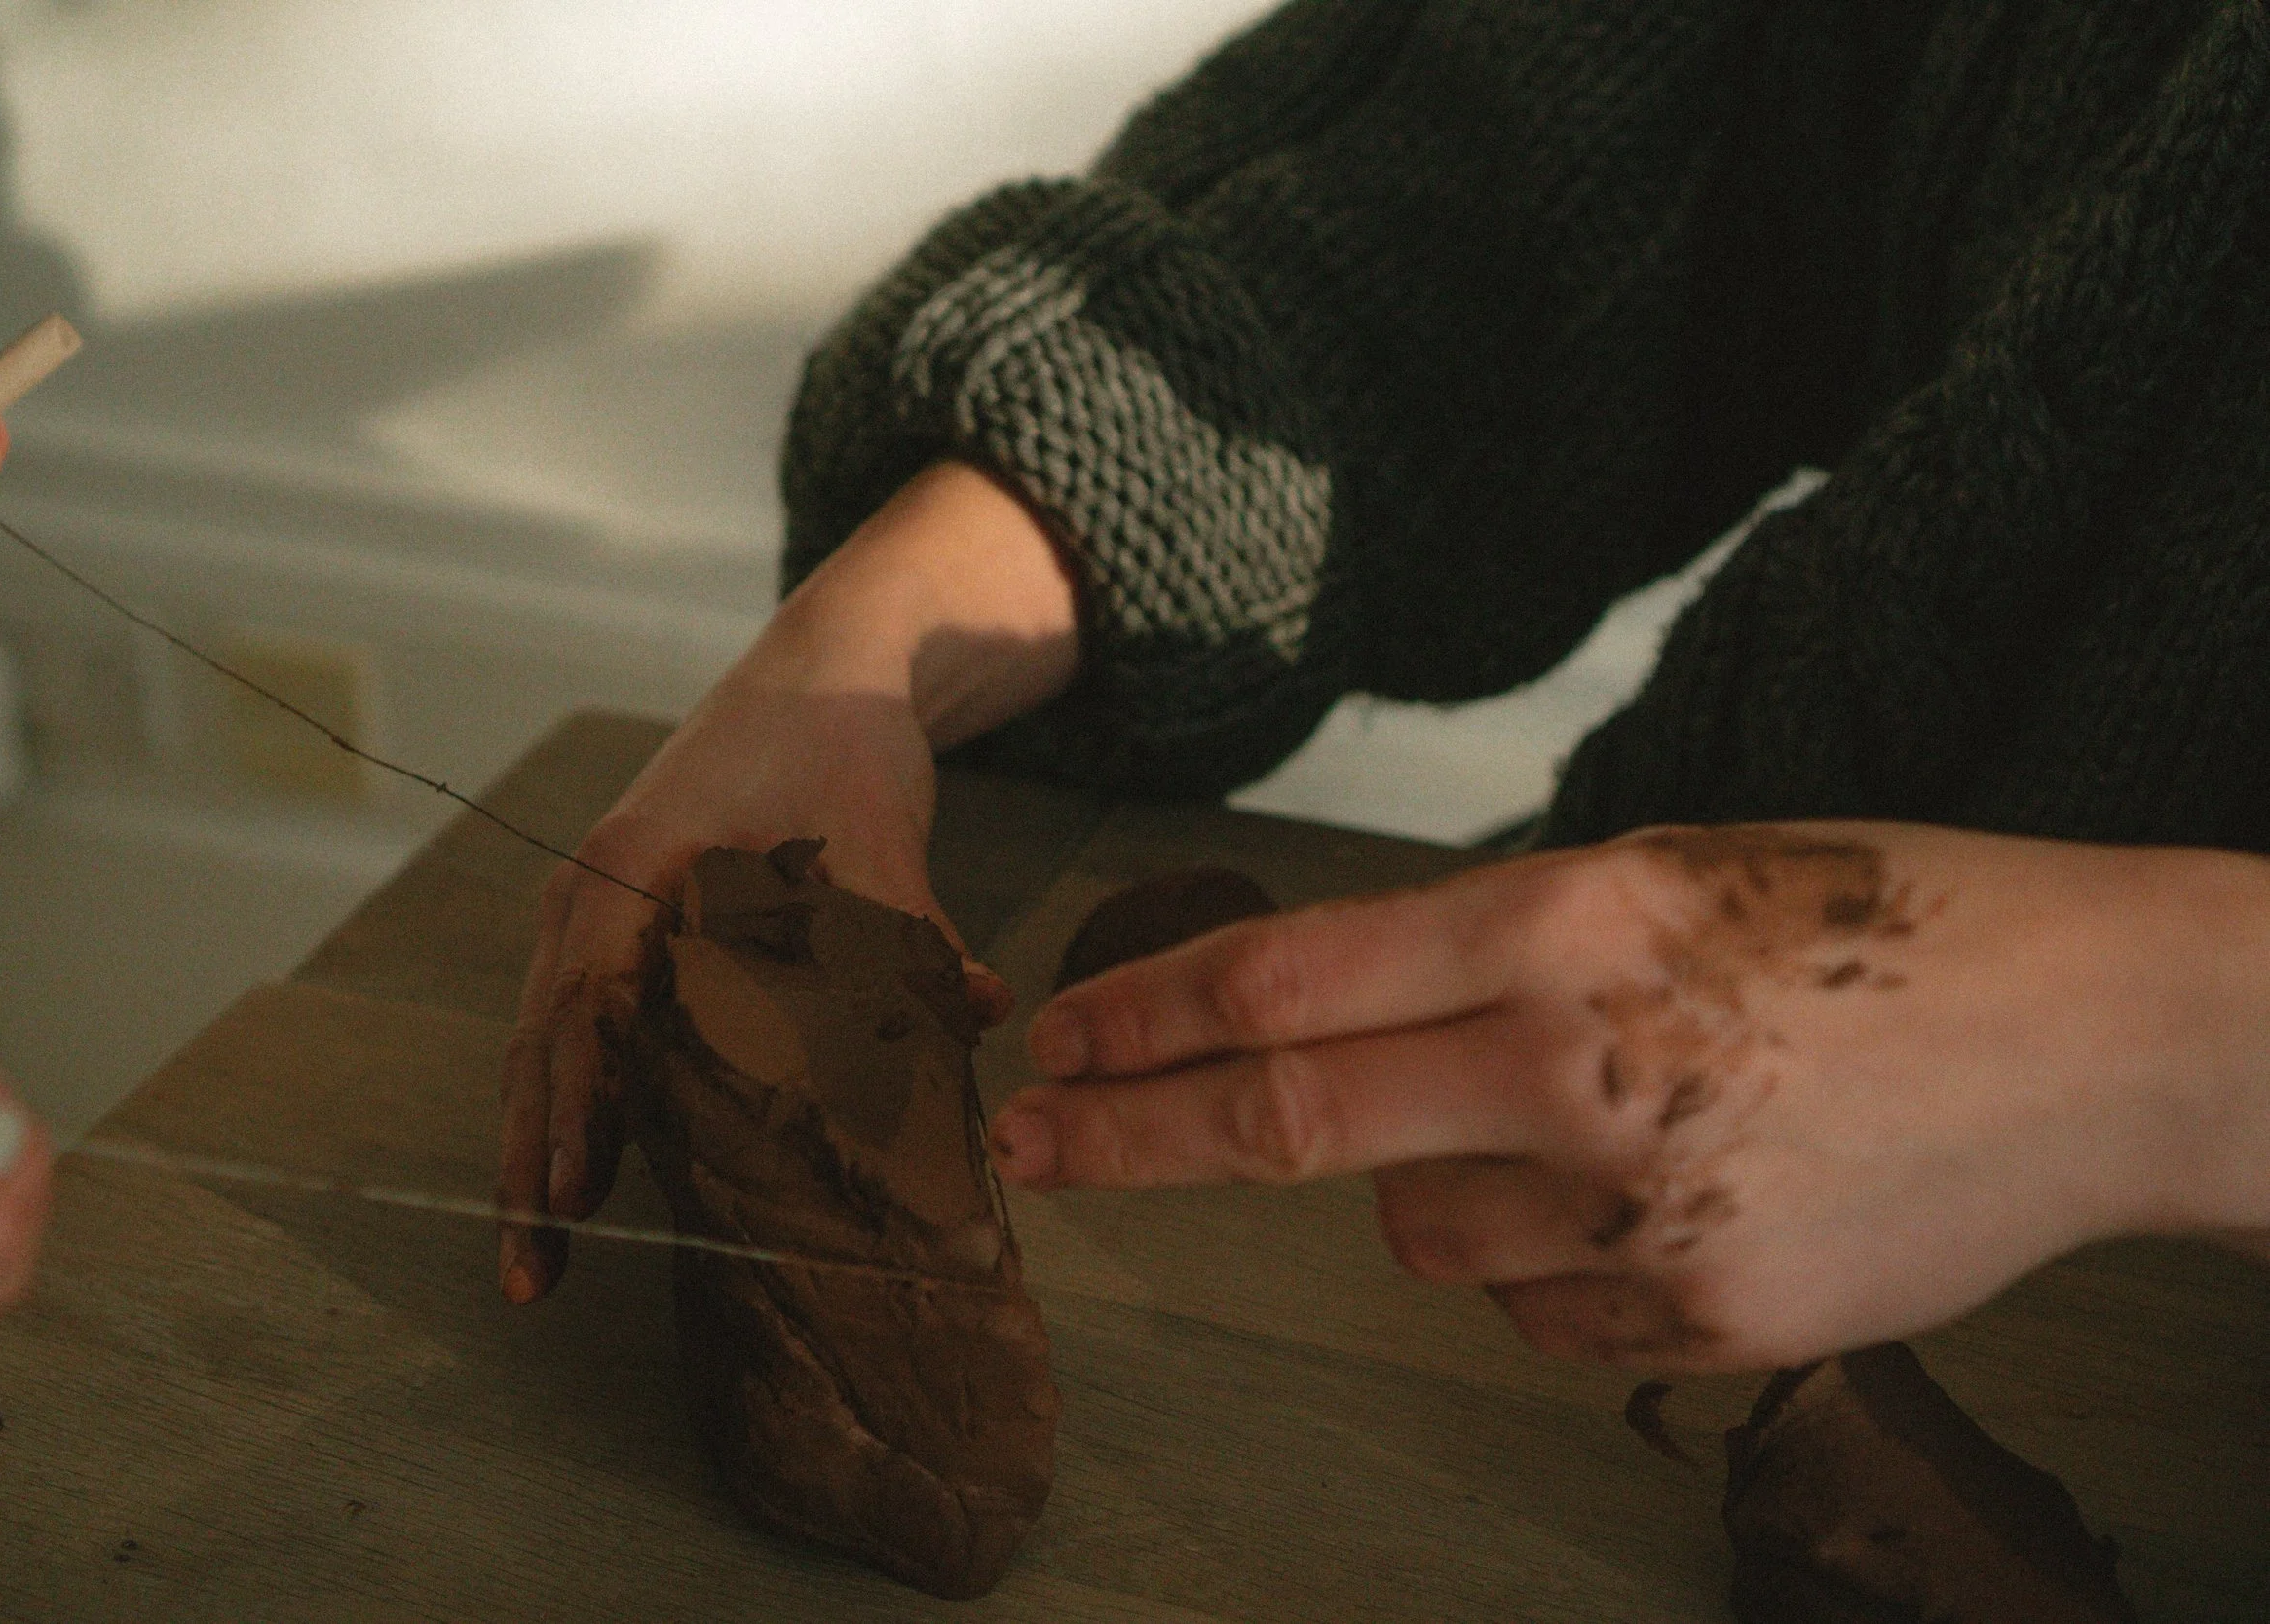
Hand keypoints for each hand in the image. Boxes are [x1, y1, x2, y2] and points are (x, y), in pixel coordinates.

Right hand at [497, 463, 1079, 1302]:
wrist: (823, 668)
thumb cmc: (839, 741)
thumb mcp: (878, 835)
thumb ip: (918, 931)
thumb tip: (981, 1010)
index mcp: (634, 865)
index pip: (588, 1006)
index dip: (581, 1106)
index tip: (574, 1198)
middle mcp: (590, 891)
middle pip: (542, 1046)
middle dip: (533, 1163)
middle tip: (530, 1276)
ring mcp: (591, 909)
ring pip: (543, 1047)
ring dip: (539, 1149)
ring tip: (535, 1264)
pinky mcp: (619, 927)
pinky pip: (572, 1029)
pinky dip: (570, 1105)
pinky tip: (579, 1185)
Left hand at [990, 824, 2269, 1370]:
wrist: (2105, 1038)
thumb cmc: (1881, 920)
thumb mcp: (1672, 871)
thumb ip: (1496, 952)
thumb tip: (1340, 1031)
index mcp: (1570, 921)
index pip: (1289, 979)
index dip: (1148, 1016)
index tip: (1056, 1041)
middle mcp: (1580, 1069)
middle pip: (1288, 1123)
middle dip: (1134, 1136)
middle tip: (1027, 1144)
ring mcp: (1639, 1213)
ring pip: (1421, 1233)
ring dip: (1439, 1186)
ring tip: (1596, 1123)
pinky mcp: (1701, 1318)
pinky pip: (1534, 1309)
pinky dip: (1552, 1260)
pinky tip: (1673, 1191)